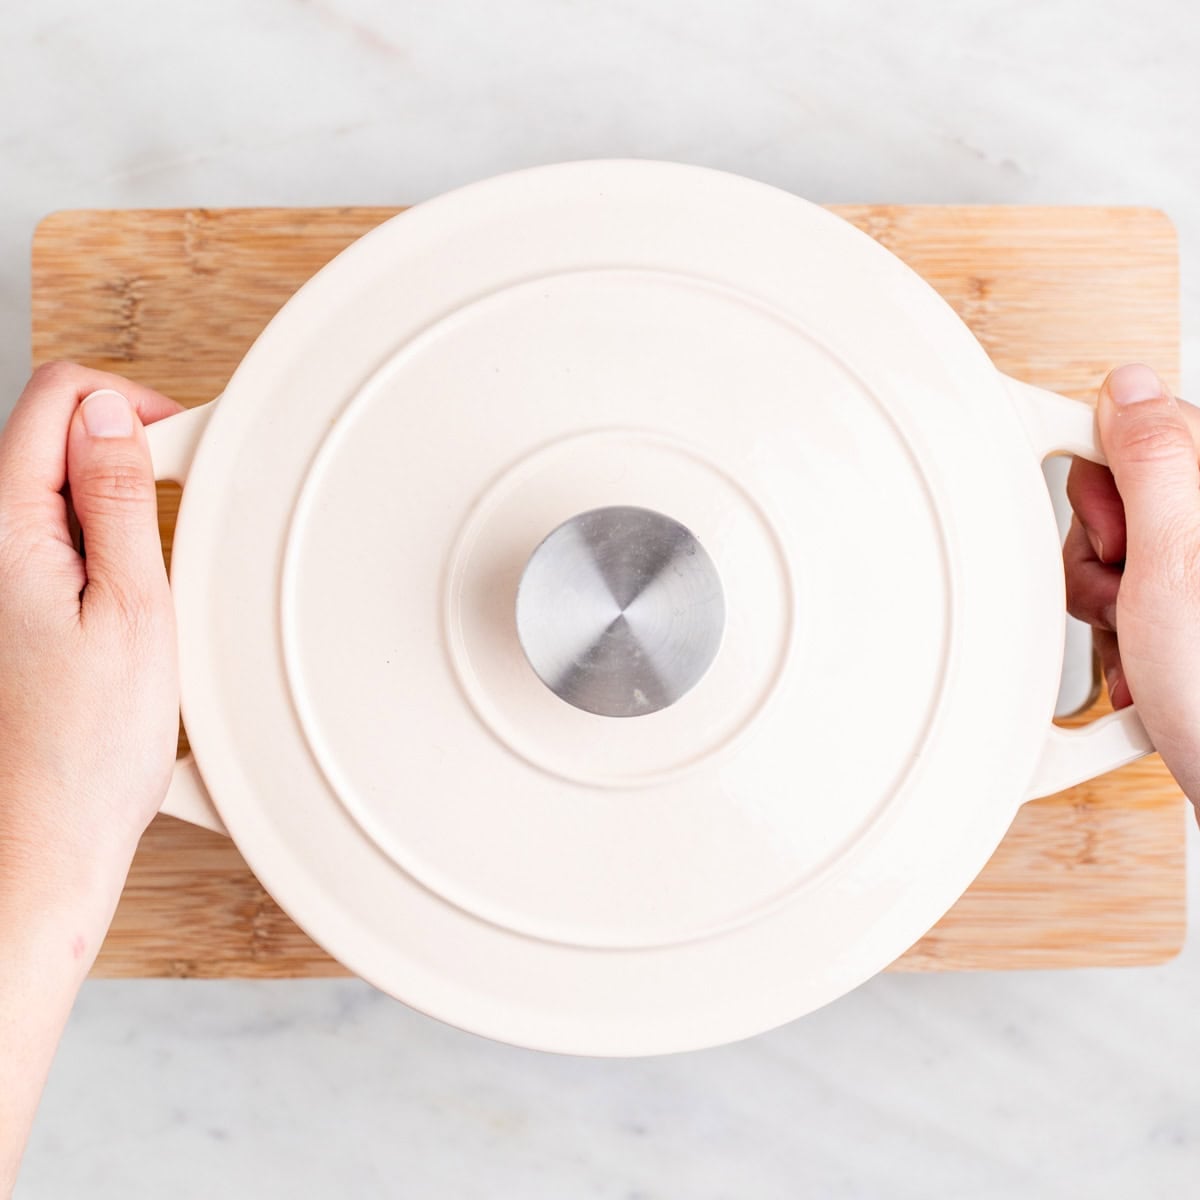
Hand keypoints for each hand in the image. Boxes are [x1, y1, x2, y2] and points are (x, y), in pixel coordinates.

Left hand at [0, 362, 181, 1194]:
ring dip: (112, 499)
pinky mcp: (10, 610)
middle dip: (120, 448)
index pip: (52, 398)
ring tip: (155, 558)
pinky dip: (100, 544)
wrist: (45, 838)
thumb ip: (117, 502)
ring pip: (52, 488)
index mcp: (2, 534)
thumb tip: (112, 418)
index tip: (176, 439)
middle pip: (47, 437)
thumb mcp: (132, 610)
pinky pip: (53, 540)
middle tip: (176, 503)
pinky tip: (132, 593)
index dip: (124, 401)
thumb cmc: (85, 751)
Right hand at [1065, 363, 1199, 806]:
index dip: (1108, 484)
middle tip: (1130, 597)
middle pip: (1129, 497)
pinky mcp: (1193, 618)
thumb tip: (1130, 385)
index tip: (1115, 533)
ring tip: (1141, 643)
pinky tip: (1146, 665)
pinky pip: (1136, 599)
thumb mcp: (1179, 567)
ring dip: (1111, 605)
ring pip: (1124, 555)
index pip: (1146, 432)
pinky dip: (1127, 636)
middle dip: (1107, 555)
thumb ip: (1156, 463)